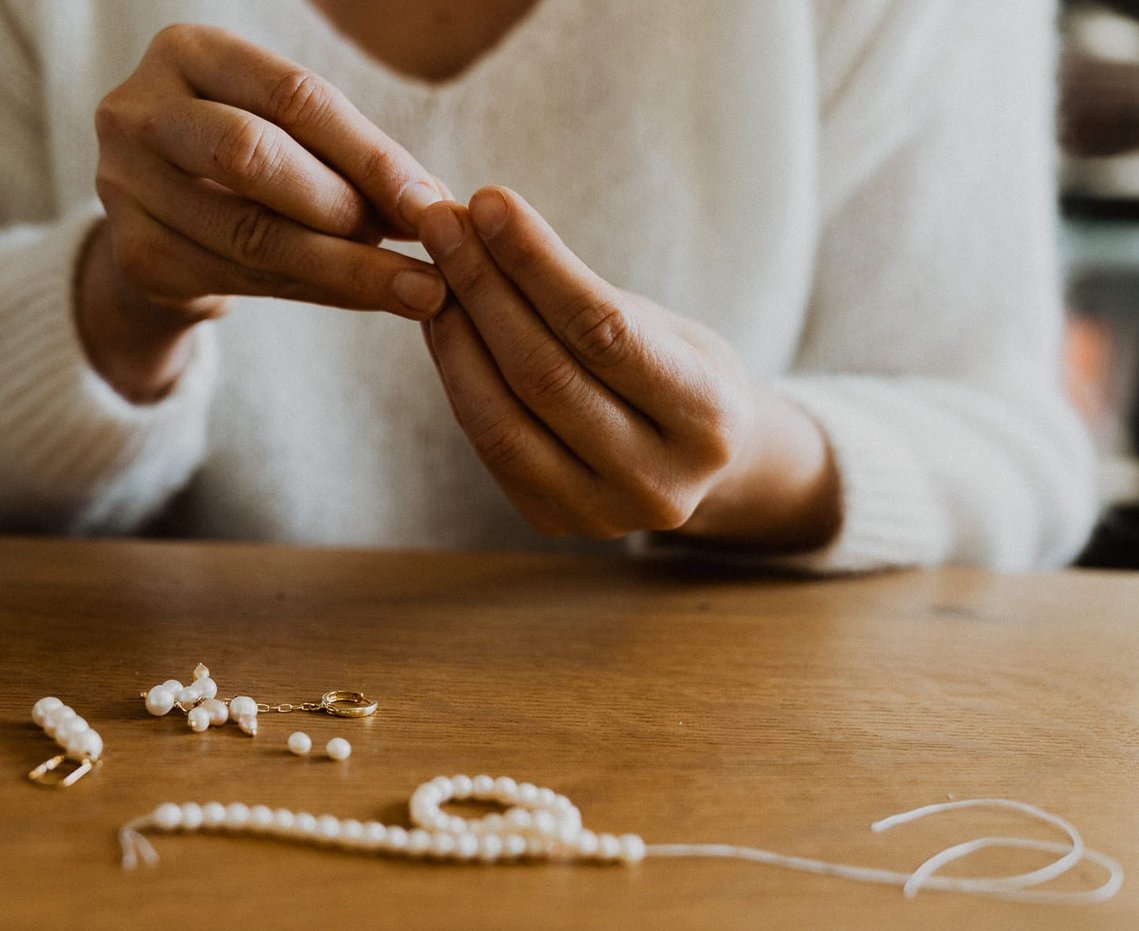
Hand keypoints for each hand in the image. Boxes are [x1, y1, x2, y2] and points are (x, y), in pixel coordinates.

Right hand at [85, 23, 448, 400]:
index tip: (432, 201)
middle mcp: (140, 110)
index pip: (292, 95)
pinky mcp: (133, 252)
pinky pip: (235, 279)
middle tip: (416, 248)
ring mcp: (124, 184)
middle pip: (253, 155)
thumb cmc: (244, 168)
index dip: (369, 152)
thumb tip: (436, 202)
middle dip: (345, 207)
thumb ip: (348, 159)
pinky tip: (362, 299)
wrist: (165, 227)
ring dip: (342, 266)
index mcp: (188, 52)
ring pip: (248, 232)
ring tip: (412, 288)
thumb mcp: (289, 137)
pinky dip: (310, 291)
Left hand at [418, 187, 840, 550]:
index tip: (488, 200)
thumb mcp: (663, 325)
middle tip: (440, 222)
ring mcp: (603, 514)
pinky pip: (488, 444)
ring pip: (502, 419)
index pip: (603, 329)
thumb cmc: (679, 371)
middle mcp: (658, 480)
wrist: (705, 466)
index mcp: (708, 419)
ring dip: (456, 334)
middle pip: (544, 374)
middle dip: (483, 288)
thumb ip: (583, 293)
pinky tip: (441, 324)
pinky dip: (458, 377)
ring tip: (430, 269)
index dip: (537, 262)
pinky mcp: (554, 522)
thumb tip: (479, 220)